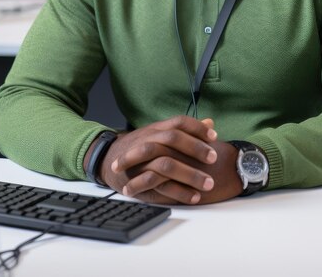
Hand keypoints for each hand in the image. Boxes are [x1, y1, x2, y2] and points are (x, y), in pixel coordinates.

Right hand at [96, 116, 241, 204]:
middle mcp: (148, 140)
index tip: (214, 137)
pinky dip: (177, 192)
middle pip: (172, 139)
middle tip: (213, 158)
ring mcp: (142, 160)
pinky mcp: (138, 180)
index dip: (196, 128)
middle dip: (195, 148)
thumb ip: (185, 130)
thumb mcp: (159, 134)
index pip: (179, 123)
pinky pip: (158, 185)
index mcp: (156, 129)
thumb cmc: (140, 146)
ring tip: (208, 183)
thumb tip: (210, 123)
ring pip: (166, 163)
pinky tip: (193, 197)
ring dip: (189, 174)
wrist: (107, 159)